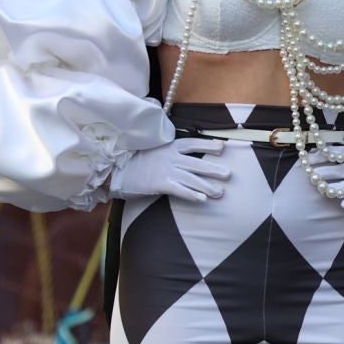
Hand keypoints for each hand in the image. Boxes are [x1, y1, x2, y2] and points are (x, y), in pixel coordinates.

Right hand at [109, 138, 230, 201]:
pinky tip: (202, 200)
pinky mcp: (158, 183)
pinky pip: (178, 189)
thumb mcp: (154, 149)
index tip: (223, 147)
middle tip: (229, 174)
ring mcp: (164, 170)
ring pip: (190, 178)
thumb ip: (170, 150)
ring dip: (206, 186)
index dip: (208, 145)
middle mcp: (169, 156)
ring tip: (220, 193)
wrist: (114, 168)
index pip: (192, 143)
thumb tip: (186, 154)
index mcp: (169, 146)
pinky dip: (191, 194)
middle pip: (196, 162)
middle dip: (213, 169)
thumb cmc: (135, 160)